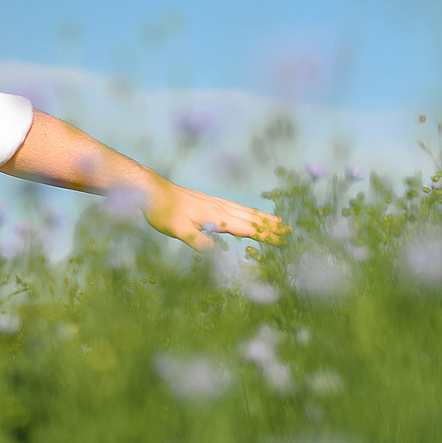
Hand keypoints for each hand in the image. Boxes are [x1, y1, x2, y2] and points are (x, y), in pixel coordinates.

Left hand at [147, 183, 285, 251]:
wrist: (151, 190)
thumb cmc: (162, 212)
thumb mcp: (177, 230)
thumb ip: (196, 240)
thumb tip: (213, 252)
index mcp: (216, 217)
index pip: (247, 228)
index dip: (265, 235)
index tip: (283, 241)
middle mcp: (219, 208)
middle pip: (251, 218)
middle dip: (270, 226)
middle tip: (290, 231)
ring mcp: (214, 203)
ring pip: (244, 211)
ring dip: (262, 217)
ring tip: (278, 220)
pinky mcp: (208, 201)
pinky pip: (235, 207)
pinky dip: (247, 211)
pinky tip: (246, 212)